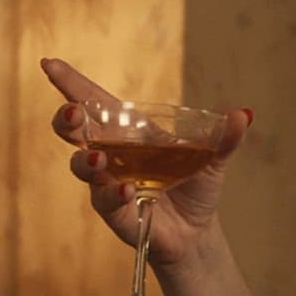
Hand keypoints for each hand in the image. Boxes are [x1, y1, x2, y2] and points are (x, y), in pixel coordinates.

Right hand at [42, 57, 253, 267]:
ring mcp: (108, 182)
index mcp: (131, 132)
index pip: (96, 103)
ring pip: (81, 166)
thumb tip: (245, 114)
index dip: (72, 84)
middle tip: (72, 113)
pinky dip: (113, 193)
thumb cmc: (195, 185)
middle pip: (75, 131)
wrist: (197, 231)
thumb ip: (226, 138)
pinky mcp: (114, 211)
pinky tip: (126, 188)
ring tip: (98, 157)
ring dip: (85, 159)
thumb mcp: (215, 158)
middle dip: (67, 120)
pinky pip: (104, 200)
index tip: (51, 64)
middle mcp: (112, 153)